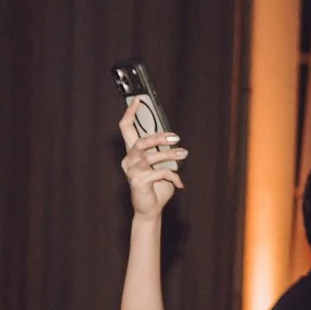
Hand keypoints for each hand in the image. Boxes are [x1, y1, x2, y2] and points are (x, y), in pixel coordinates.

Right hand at [117, 98, 186, 217]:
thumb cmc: (157, 185)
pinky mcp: (138, 182)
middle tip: (175, 137)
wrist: (151, 209)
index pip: (126, 129)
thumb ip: (163, 151)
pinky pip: (159, 173)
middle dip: (158, 137)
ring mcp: (132, 171)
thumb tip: (172, 138)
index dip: (130, 114)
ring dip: (170, 155)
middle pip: (140, 141)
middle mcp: (128, 160)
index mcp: (132, 152)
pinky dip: (172, 176)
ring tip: (183, 154)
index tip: (139, 100)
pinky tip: (180, 182)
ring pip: (151, 156)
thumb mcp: (162, 164)